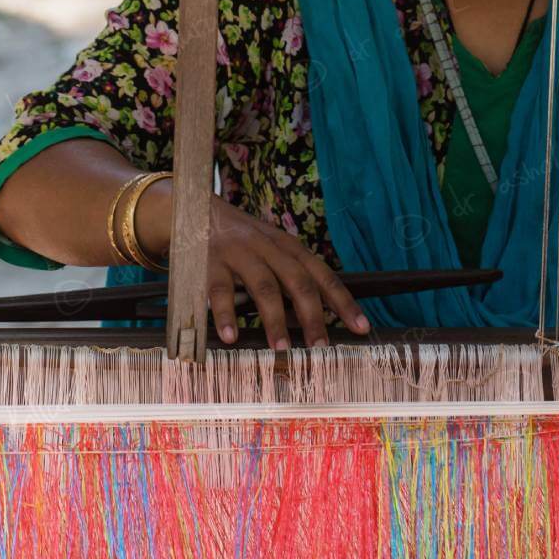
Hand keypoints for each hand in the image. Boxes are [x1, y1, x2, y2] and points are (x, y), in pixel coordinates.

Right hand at [142, 188, 368, 348]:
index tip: (362, 327)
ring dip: (274, 320)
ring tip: (282, 348)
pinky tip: (231, 336)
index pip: (324, 276)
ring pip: (264, 287)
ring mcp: (240, 254)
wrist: (196, 210)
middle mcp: (269, 248)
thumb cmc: (242, 243)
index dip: (344, 302)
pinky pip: (220, 291)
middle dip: (313, 315)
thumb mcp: (272, 254)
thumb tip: (312, 322)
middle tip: (322, 346)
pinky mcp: (210, 263)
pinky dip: (226, 315)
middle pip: (298, 282)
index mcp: (289, 247)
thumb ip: (290, 283)